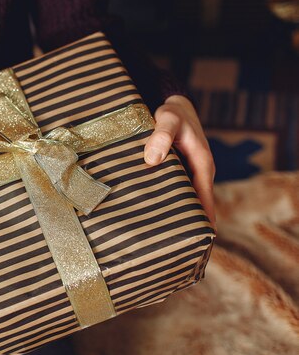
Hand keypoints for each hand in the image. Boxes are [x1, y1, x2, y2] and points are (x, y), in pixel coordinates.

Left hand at [143, 95, 216, 230]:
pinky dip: (165, 204)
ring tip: (157, 241)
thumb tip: (152, 159)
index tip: (197, 243)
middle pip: (195, 206)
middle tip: (171, 249)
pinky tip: (149, 216)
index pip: (205, 201)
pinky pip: (173, 192)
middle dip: (186, 226)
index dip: (202, 222)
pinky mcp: (176, 173)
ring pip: (183, 201)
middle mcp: (198, 174)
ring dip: (174, 216)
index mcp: (202, 165)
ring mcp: (188, 175)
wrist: (175, 105)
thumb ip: (161, 135)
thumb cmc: (174, 112)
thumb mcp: (168, 119)